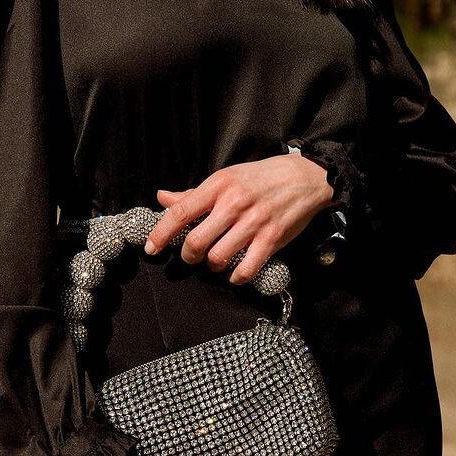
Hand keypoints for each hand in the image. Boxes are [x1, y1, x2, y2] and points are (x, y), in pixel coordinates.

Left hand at [145, 153, 333, 284]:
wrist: (304, 177)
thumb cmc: (260, 178)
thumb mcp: (226, 177)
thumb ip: (193, 193)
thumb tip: (162, 198)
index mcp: (219, 185)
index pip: (181, 212)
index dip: (161, 233)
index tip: (151, 248)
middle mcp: (234, 203)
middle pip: (196, 242)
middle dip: (188, 255)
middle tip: (192, 255)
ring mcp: (254, 222)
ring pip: (218, 258)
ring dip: (212, 265)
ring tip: (217, 259)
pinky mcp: (272, 239)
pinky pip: (245, 270)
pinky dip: (236, 277)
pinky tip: (236, 272)